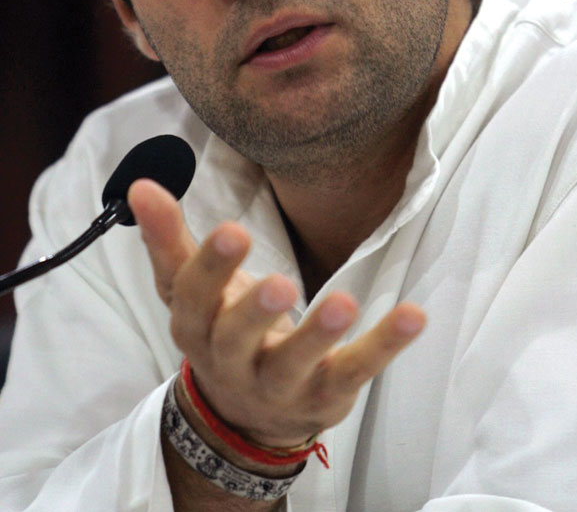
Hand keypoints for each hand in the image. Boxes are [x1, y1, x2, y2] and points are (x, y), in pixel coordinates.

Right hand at [129, 178, 425, 448]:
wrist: (246, 414)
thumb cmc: (220, 329)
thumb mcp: (190, 288)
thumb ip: (169, 237)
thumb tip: (141, 184)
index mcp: (197, 325)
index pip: (192, 297)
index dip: (211, 267)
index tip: (233, 231)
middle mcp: (231, 360)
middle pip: (236, 337)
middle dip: (254, 311)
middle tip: (279, 283)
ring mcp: (279, 383)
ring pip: (294, 363)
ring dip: (318, 334)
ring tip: (344, 302)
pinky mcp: (325, 394)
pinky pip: (354, 371)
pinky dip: (384, 345)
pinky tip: (413, 315)